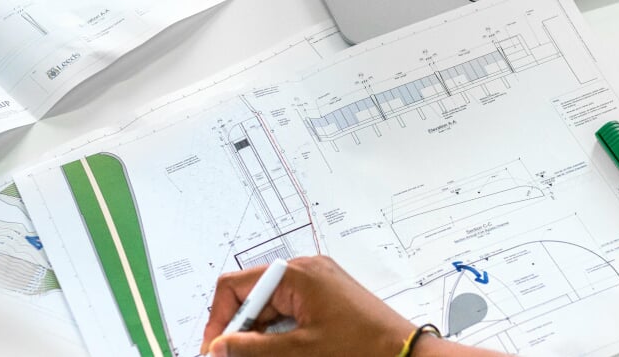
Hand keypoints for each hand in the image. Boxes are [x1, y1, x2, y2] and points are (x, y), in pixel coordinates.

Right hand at [201, 255, 413, 356]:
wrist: (405, 354)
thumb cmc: (363, 347)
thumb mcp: (299, 351)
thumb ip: (253, 349)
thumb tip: (219, 346)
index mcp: (298, 274)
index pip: (237, 286)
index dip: (219, 320)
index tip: (213, 351)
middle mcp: (306, 271)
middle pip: (252, 296)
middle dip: (238, 331)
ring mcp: (318, 283)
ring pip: (269, 308)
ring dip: (258, 336)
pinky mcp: (326, 298)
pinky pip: (288, 312)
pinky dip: (277, 334)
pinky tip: (278, 353)